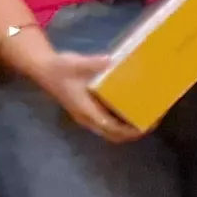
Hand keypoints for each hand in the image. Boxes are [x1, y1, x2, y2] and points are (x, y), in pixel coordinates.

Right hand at [5, 38, 141, 142]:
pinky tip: (133, 108)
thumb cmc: (60, 68)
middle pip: (113, 135)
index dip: (129, 130)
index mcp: (86, 111)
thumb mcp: (77, 63)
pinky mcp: (89, 110)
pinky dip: (121, 120)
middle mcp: (88, 118)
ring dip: (128, 128)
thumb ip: (94, 63)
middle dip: (133, 132)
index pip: (110, 128)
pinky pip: (108, 121)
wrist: (44, 69)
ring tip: (147, 117)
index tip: (146, 126)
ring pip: (111, 130)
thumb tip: (112, 61)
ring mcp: (88, 116)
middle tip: (152, 122)